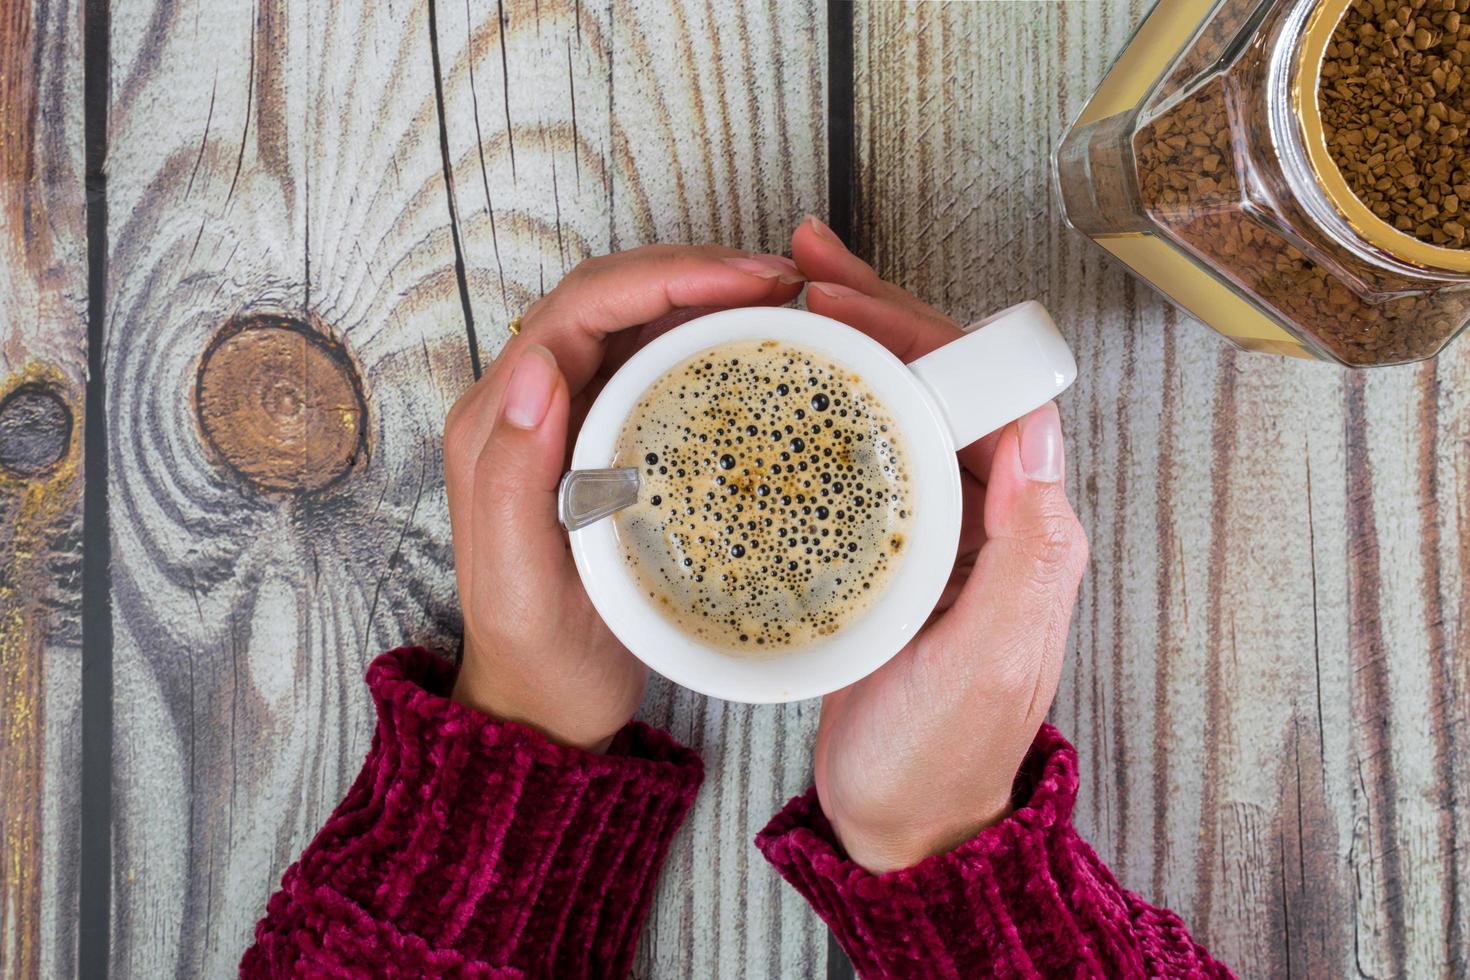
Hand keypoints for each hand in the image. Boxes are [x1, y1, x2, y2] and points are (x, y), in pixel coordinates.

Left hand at [443, 246, 805, 750]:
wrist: (543, 701)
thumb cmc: (535, 651)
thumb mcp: (519, 581)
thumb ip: (510, 476)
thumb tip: (538, 366)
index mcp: (501, 422)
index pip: (582, 310)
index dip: (665, 278)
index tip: (747, 282)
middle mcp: (529, 405)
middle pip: (609, 298)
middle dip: (693, 271)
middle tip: (782, 282)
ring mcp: (566, 420)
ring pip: (633, 322)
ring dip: (702, 296)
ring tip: (780, 299)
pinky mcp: (602, 441)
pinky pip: (650, 365)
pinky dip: (702, 339)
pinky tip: (752, 346)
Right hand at [791, 218, 1087, 872]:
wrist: (902, 824)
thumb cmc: (938, 756)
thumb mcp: (985, 666)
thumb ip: (1026, 557)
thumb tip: (1042, 430)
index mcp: (1024, 528)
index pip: (984, 388)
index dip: (917, 327)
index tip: (843, 299)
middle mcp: (988, 515)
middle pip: (940, 381)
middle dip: (875, 314)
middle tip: (798, 271)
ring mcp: (937, 530)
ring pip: (901, 406)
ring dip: (852, 344)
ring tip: (786, 298)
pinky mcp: (892, 550)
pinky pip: (866, 452)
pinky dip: (829, 405)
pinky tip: (785, 386)